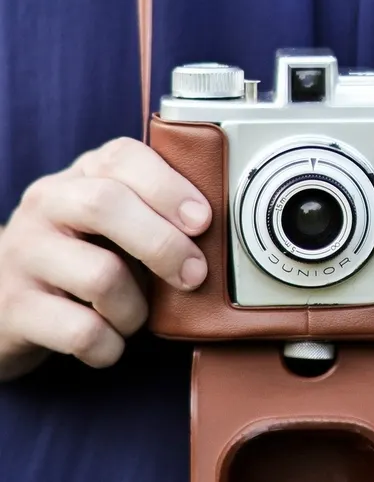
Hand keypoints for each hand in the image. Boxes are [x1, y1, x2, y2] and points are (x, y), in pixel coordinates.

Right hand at [0, 137, 211, 380]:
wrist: (1, 301)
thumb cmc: (80, 256)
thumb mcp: (114, 225)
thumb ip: (155, 214)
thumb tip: (223, 232)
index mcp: (79, 177)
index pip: (121, 158)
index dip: (169, 187)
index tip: (203, 220)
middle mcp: (46, 206)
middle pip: (105, 206)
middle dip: (163, 245)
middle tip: (193, 275)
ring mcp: (23, 255)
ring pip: (99, 275)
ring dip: (136, 307)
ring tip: (136, 316)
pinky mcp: (13, 308)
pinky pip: (81, 330)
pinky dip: (110, 345)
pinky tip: (110, 343)